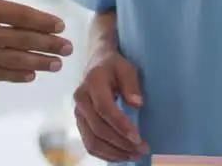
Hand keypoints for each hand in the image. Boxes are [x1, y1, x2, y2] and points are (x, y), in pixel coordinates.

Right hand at [0, 0, 73, 82]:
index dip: (43, 20)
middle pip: (24, 40)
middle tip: (68, 48)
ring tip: (56, 65)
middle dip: (49, 43)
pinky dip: (14, 74)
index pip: (21, 15)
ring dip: (38, 62)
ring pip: (14, 59)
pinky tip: (28, 75)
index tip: (60, 24)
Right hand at [74, 47, 147, 161]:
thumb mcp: (126, 68)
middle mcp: (81, 99)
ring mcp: (78, 113)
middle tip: (142, 149)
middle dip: (121, 143)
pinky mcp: (80, 123)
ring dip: (115, 153)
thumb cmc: (115, 67)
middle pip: (99, 129)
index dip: (121, 126)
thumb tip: (137, 104)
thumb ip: (131, 84)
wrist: (97, 65)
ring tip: (135, 155)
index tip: (138, 138)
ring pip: (92, 141)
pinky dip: (106, 154)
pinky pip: (90, 145)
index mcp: (93, 82)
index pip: (105, 108)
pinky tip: (122, 156)